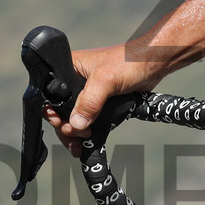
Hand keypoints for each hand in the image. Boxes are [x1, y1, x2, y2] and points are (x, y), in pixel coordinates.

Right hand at [41, 42, 165, 155]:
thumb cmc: (130, 60)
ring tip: (80, 144)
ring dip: (75, 133)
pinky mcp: (100, 102)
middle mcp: (74, 80)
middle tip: (78, 136)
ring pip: (73, 117)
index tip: (64, 125)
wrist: (154, 63)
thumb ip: (90, 101)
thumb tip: (76, 123)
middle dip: (66, 127)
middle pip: (60, 110)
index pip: (51, 95)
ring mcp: (87, 92)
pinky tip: (87, 142)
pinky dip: (86, 131)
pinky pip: (87, 119)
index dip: (54, 113)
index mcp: (69, 67)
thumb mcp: (106, 79)